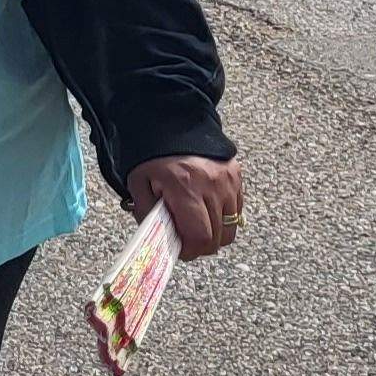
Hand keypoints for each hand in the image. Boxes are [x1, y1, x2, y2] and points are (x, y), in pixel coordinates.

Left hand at [127, 154, 244, 260]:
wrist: (174, 123)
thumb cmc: (154, 156)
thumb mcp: (139, 183)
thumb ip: (146, 214)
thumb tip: (158, 241)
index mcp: (185, 187)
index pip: (201, 237)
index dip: (191, 251)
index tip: (180, 249)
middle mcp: (212, 185)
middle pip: (218, 238)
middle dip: (201, 245)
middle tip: (186, 238)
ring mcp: (228, 180)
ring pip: (230, 228)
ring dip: (215, 233)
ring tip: (196, 223)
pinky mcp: (236, 175)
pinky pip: (236, 211)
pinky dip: (223, 217)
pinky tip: (206, 208)